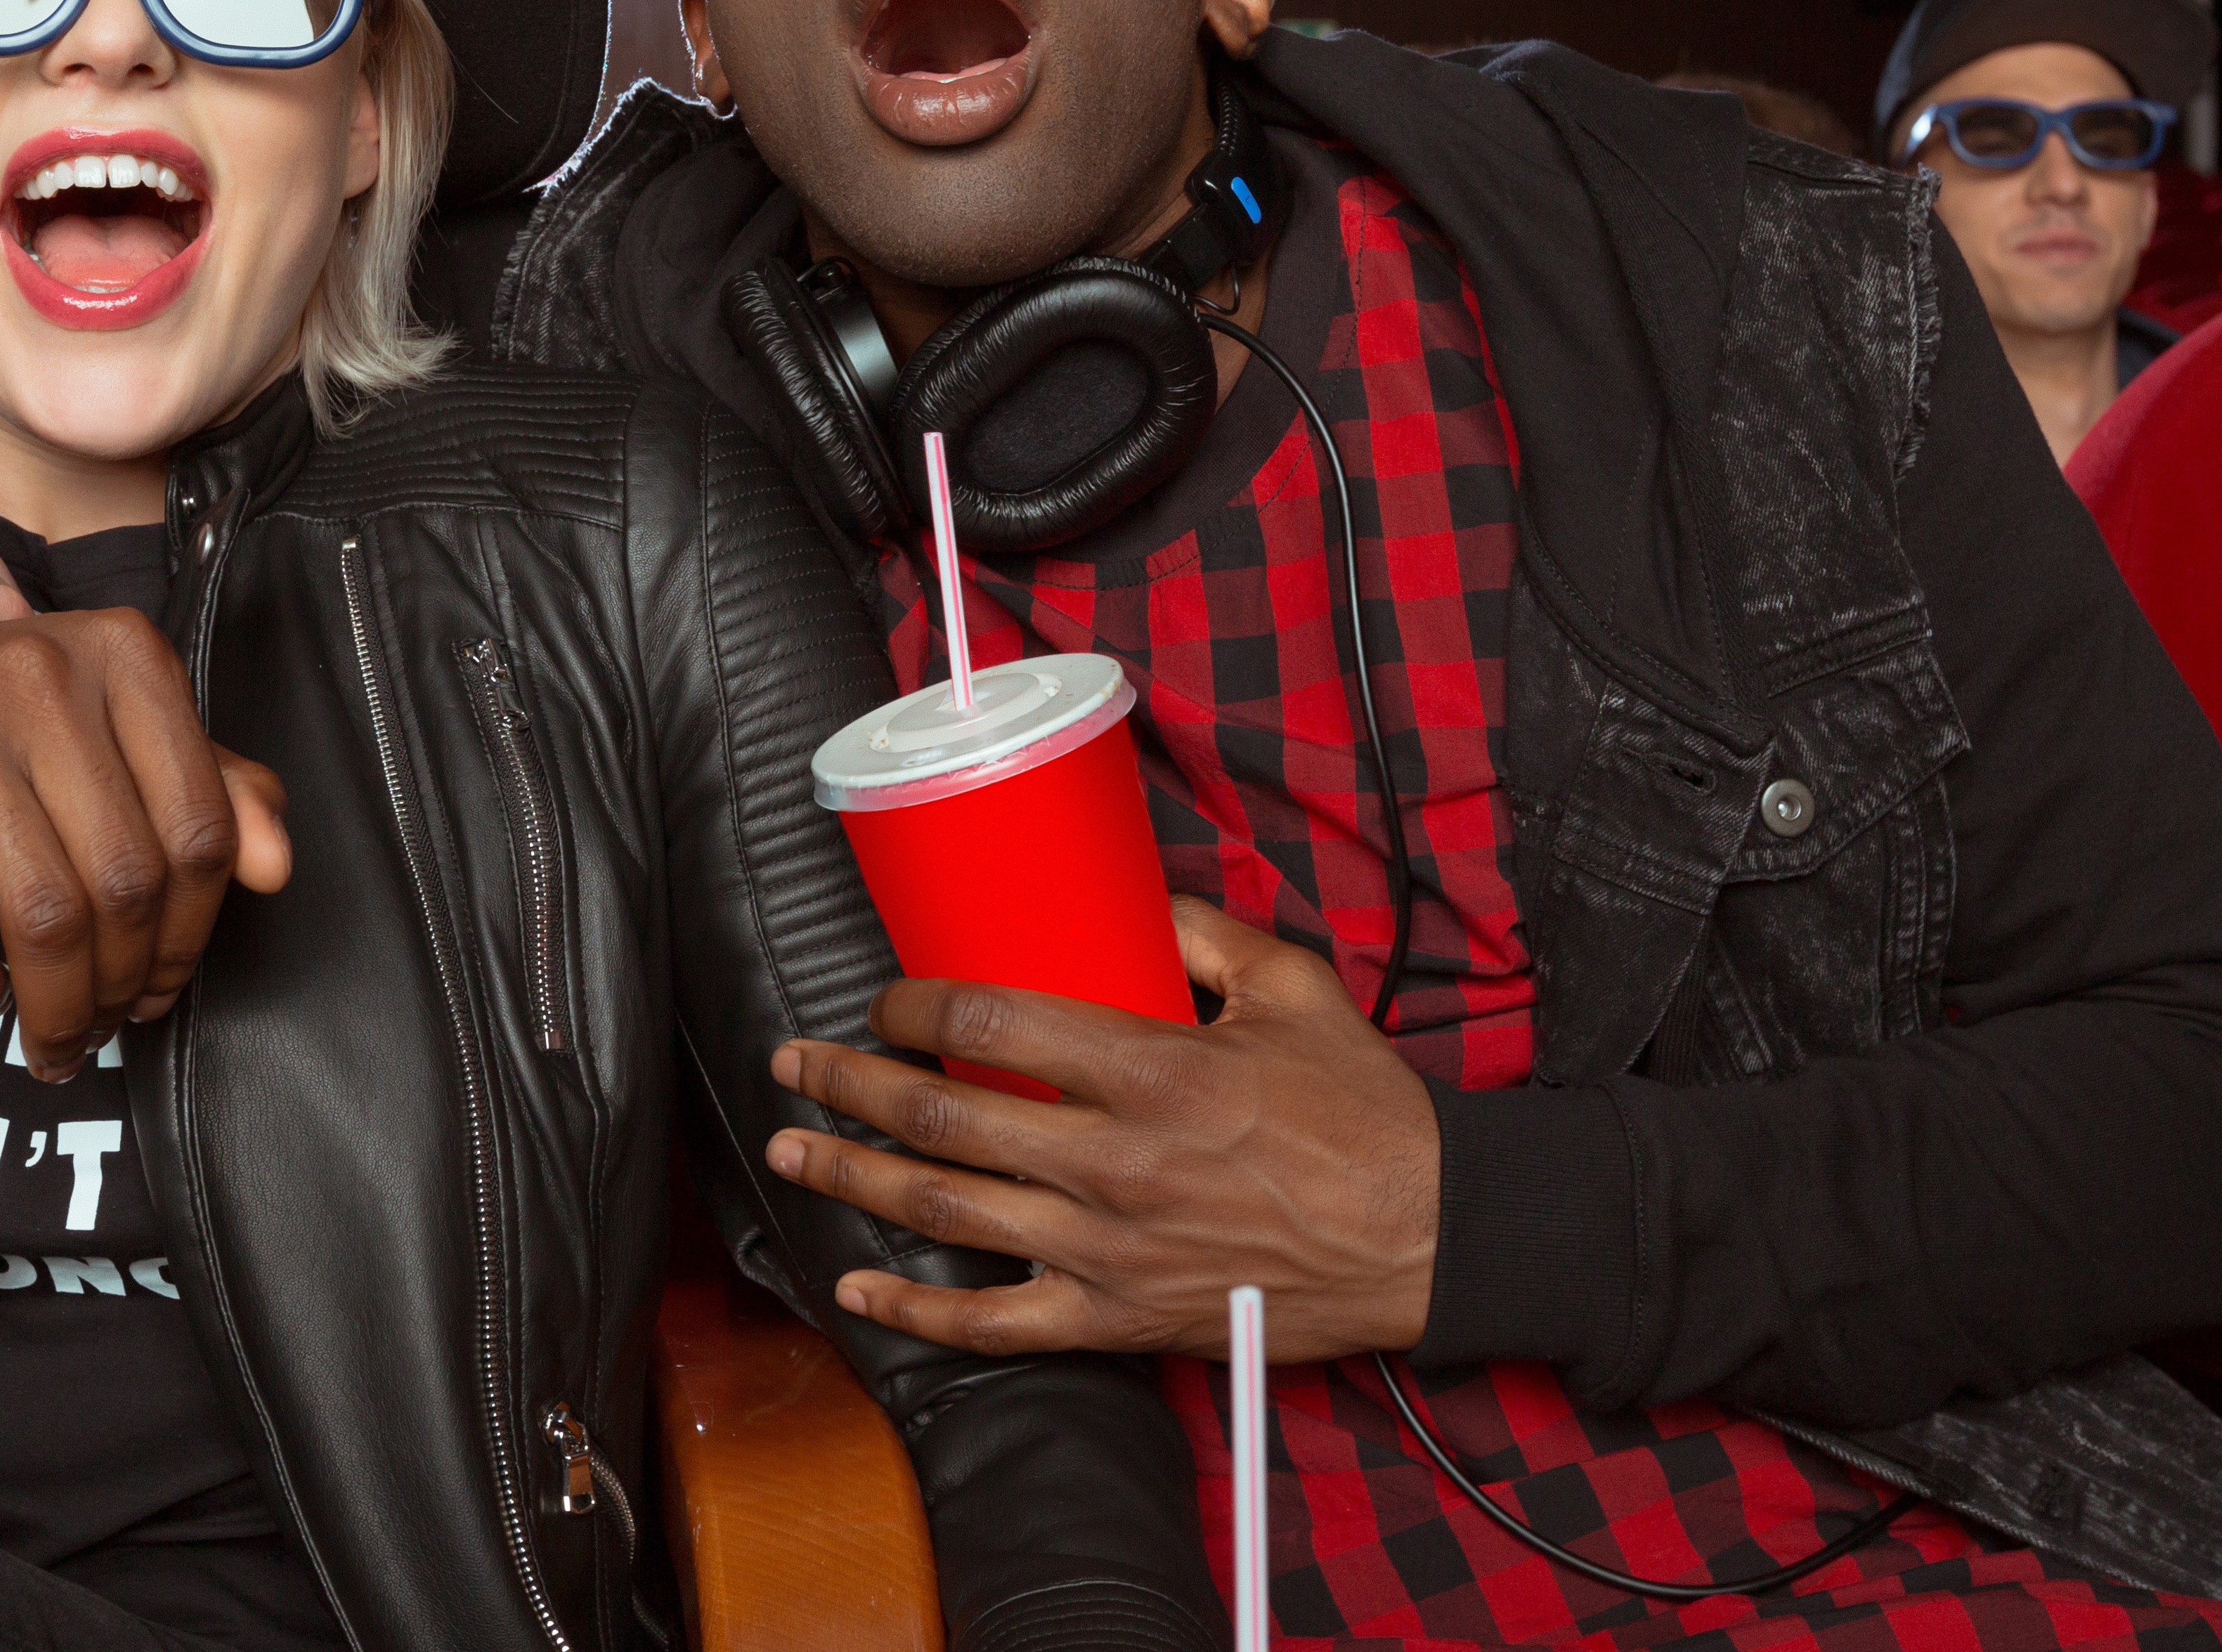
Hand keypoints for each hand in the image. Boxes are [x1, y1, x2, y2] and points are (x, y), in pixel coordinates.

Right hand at [0, 615, 291, 1080]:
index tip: (168, 984)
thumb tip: (275, 867)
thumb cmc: (1, 716)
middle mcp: (41, 676)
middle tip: (111, 1023)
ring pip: (45, 915)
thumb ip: (209, 787)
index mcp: (124, 655)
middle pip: (126, 881)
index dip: (195, 931)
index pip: (199, 826)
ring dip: (60, 1005)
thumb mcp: (115, 727)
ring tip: (58, 1035)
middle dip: (126, 982)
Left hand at [762, 898, 1439, 1360]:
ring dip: (853, 1180)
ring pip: (947, 1215)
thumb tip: (1133, 896)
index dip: (914, 1006)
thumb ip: (1203, 933)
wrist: (1429, 1236)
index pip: (991, 1025)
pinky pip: (994, 1325)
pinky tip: (854, 1286)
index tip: (886, 999)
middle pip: (943, 1118)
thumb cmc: (1363, 1111)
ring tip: (793, 1149)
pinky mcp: (1118, 1320)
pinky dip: (914, 1312)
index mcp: (1153, 1070)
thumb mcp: (1292, 986)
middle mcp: (1114, 1163)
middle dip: (851, 1085)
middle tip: (795, 1061)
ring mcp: (1108, 1251)